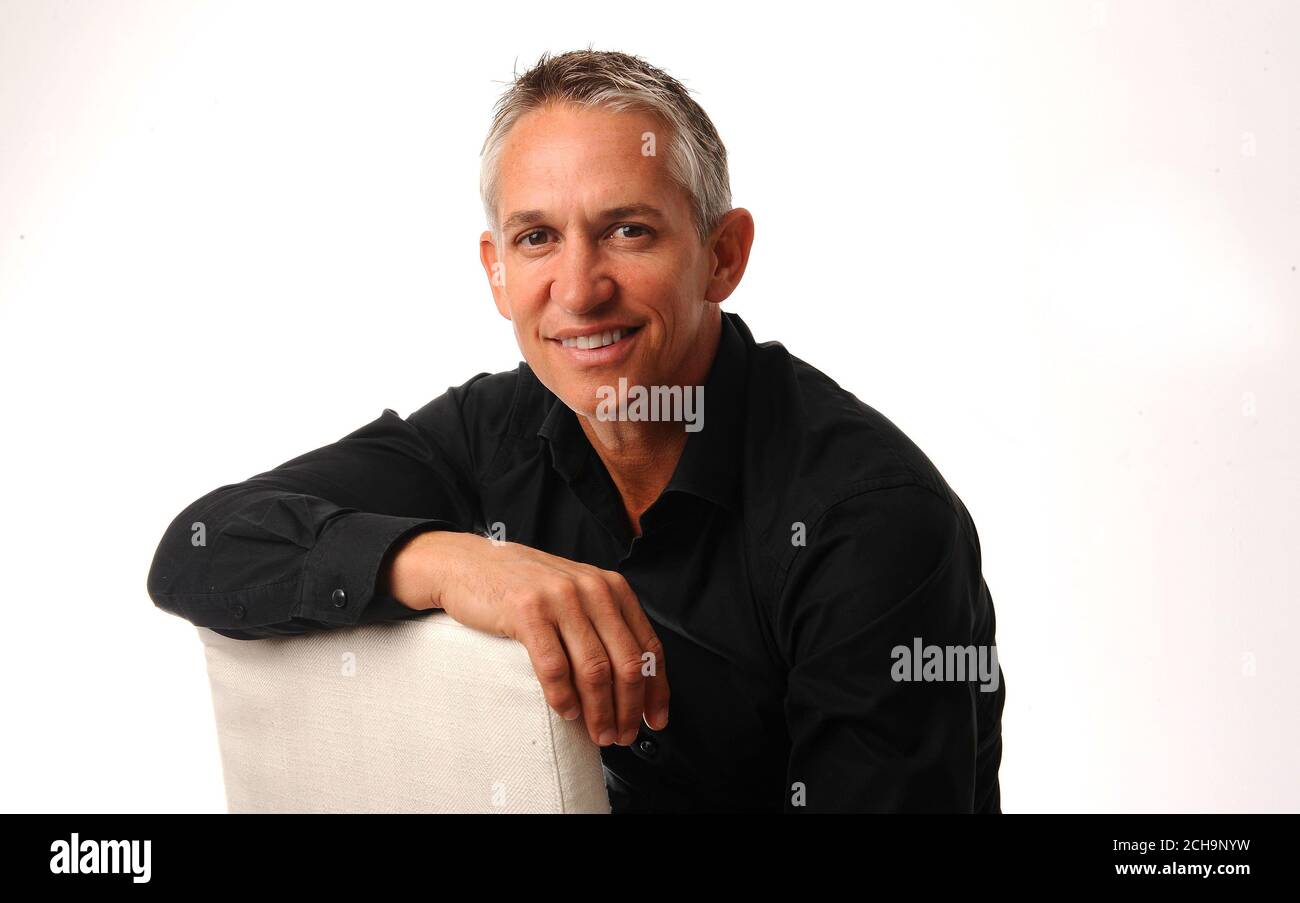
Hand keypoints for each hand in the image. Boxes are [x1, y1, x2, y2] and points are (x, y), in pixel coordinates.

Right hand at [383, 530, 668, 747]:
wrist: (471, 564)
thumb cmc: (525, 588)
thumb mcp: (576, 595)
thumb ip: (604, 625)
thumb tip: (633, 683)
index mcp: (612, 588)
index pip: (648, 646)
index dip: (656, 690)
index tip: (655, 720)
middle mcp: (593, 590)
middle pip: (626, 662)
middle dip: (628, 708)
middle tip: (622, 735)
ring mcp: (560, 598)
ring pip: (594, 669)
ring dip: (599, 711)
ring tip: (598, 733)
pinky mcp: (527, 611)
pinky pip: (554, 666)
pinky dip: (563, 697)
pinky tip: (566, 711)